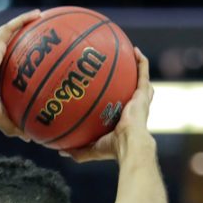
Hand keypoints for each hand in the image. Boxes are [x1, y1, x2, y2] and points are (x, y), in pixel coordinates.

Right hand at [0, 9, 41, 141]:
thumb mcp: (1, 116)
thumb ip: (14, 125)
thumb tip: (29, 139)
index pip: (13, 66)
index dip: (23, 62)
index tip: (35, 61)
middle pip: (14, 45)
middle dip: (27, 38)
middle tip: (43, 36)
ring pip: (13, 32)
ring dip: (26, 23)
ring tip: (43, 16)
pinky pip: (12, 27)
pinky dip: (24, 19)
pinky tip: (39, 13)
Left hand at [60, 47, 154, 162]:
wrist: (129, 143)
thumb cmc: (113, 148)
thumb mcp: (91, 149)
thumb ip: (76, 150)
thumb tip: (59, 151)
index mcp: (124, 120)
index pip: (121, 108)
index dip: (116, 100)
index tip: (107, 91)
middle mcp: (134, 108)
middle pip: (133, 92)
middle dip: (129, 81)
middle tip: (121, 70)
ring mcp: (140, 100)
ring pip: (141, 80)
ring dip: (138, 67)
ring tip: (132, 54)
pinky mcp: (143, 94)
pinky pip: (143, 72)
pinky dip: (141, 61)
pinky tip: (135, 50)